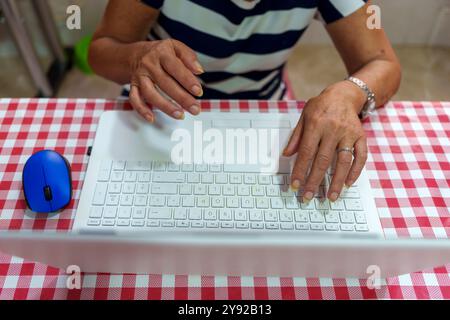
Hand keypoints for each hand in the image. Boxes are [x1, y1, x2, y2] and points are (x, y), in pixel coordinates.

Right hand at [129, 39, 203, 121]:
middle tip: (194, 108)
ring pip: (150, 93)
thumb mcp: (176, 47)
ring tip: (180, 115)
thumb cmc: (161, 53)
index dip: (187, 80)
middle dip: (182, 98)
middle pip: (165, 83)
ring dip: (165, 106)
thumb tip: (198, 70)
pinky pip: (135, 99)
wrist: (137, 53)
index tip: (198, 91)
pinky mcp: (134, 86)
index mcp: (161, 53)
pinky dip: (142, 110)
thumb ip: (189, 57)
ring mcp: (140, 76)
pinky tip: (152, 118)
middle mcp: (149, 64)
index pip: (175, 67)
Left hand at [283, 81, 367, 202]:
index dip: (300, 170)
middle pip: (323, 160)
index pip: (306, 152)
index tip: (295, 185)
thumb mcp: (304, 116)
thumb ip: (296, 136)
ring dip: (337, 181)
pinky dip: (355, 172)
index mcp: (316, 125)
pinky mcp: (361, 137)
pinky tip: (348, 184)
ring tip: (331, 197)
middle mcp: (333, 130)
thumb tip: (286, 155)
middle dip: (315, 181)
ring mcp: (349, 134)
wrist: (344, 95)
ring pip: (343, 162)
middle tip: (308, 197)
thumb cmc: (320, 107)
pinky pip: (361, 157)